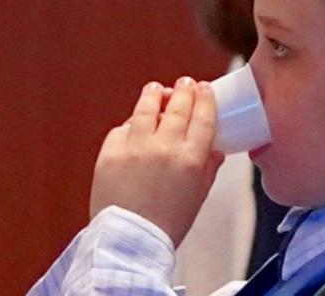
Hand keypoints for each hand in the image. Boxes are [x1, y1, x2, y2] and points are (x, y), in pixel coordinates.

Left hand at [88, 78, 222, 246]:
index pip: (203, 118)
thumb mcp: (197, 197)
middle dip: (183, 90)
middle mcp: (164, 147)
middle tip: (185, 83)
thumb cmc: (166, 224)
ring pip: (145, 108)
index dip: (205, 99)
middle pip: (177, 107)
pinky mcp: (109, 152)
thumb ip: (207, 169)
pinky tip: (134, 124)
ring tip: (156, 89)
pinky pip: (121, 129)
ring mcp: (134, 147)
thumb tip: (215, 150)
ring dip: (154, 94)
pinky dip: (130, 126)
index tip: (204, 89)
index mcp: (191, 159)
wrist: (129, 240)